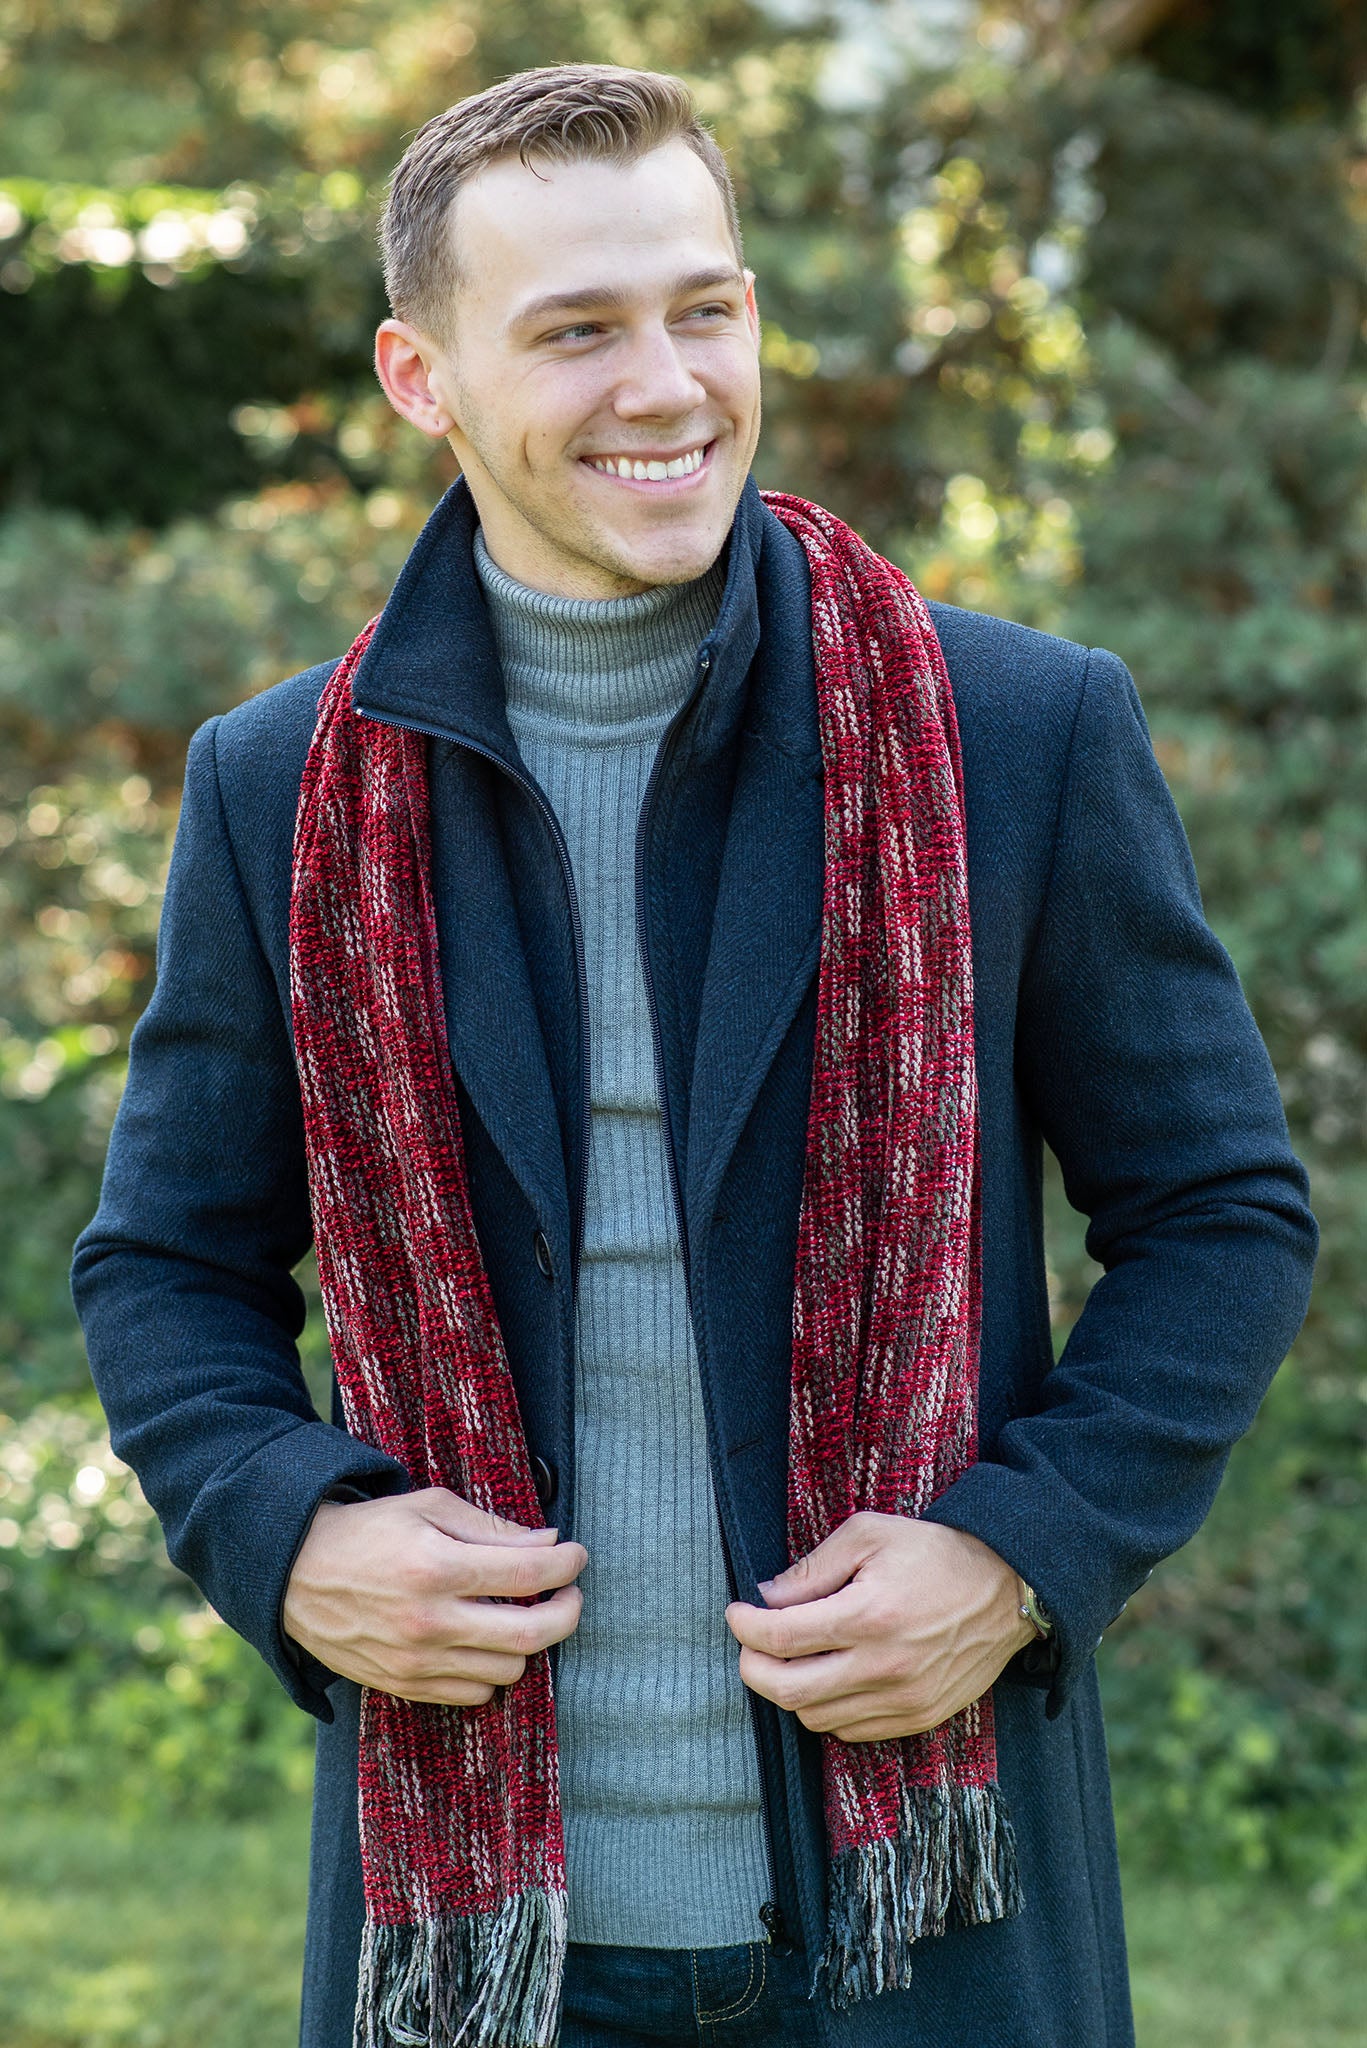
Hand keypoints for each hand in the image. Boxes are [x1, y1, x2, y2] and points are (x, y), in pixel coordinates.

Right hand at [282, 1487, 586, 1705]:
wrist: (295, 1573)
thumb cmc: (368, 1530)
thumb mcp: (428, 1506)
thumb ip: (491, 1527)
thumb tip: (549, 1542)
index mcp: (436, 1567)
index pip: (529, 1572)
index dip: (567, 1563)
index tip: (576, 1555)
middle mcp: (430, 1621)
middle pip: (532, 1634)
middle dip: (568, 1611)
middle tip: (570, 1592)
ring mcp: (417, 1661)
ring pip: (509, 1669)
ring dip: (528, 1642)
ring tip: (520, 1612)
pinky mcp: (404, 1686)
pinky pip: (475, 1694)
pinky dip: (493, 1669)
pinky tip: (485, 1640)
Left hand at [724, 1512, 1034, 1742]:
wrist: (1007, 1589)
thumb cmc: (936, 1553)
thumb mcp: (870, 1534)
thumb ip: (814, 1567)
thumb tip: (768, 1598)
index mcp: (868, 1615)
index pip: (780, 1637)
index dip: (745, 1627)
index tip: (737, 1613)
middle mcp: (883, 1667)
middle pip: (787, 1691)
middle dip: (752, 1668)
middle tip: (749, 1644)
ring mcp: (902, 1699)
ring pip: (815, 1716)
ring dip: (789, 1690)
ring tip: (790, 1658)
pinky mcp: (918, 1718)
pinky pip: (850, 1730)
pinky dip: (826, 1709)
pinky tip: (828, 1677)